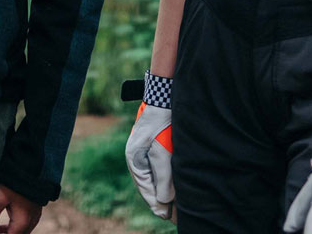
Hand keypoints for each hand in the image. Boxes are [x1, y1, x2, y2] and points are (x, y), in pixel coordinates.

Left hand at [0, 184, 40, 233]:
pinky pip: (28, 224)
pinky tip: (10, 219)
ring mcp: (36, 214)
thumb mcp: (0, 197)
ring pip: (24, 231)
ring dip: (12, 232)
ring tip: (0, 228)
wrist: (31, 164)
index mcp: (23, 221)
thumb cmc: (15, 181)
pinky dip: (18, 226)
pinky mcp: (37, 208)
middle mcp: (32, 220)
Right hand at [125, 101, 175, 219]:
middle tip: (174, 216)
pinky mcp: (153, 147)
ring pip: (154, 178)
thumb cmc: (162, 121)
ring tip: (177, 206)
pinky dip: (166, 178)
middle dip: (161, 200)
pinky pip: (158, 168)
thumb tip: (164, 201)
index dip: (157, 205)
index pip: (145, 189)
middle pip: (149, 186)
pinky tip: (176, 185)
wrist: (165, 94)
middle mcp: (137, 158)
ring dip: (165, 190)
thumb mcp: (162, 150)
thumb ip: (163, 176)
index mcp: (134, 159)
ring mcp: (145, 152)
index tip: (167, 216)